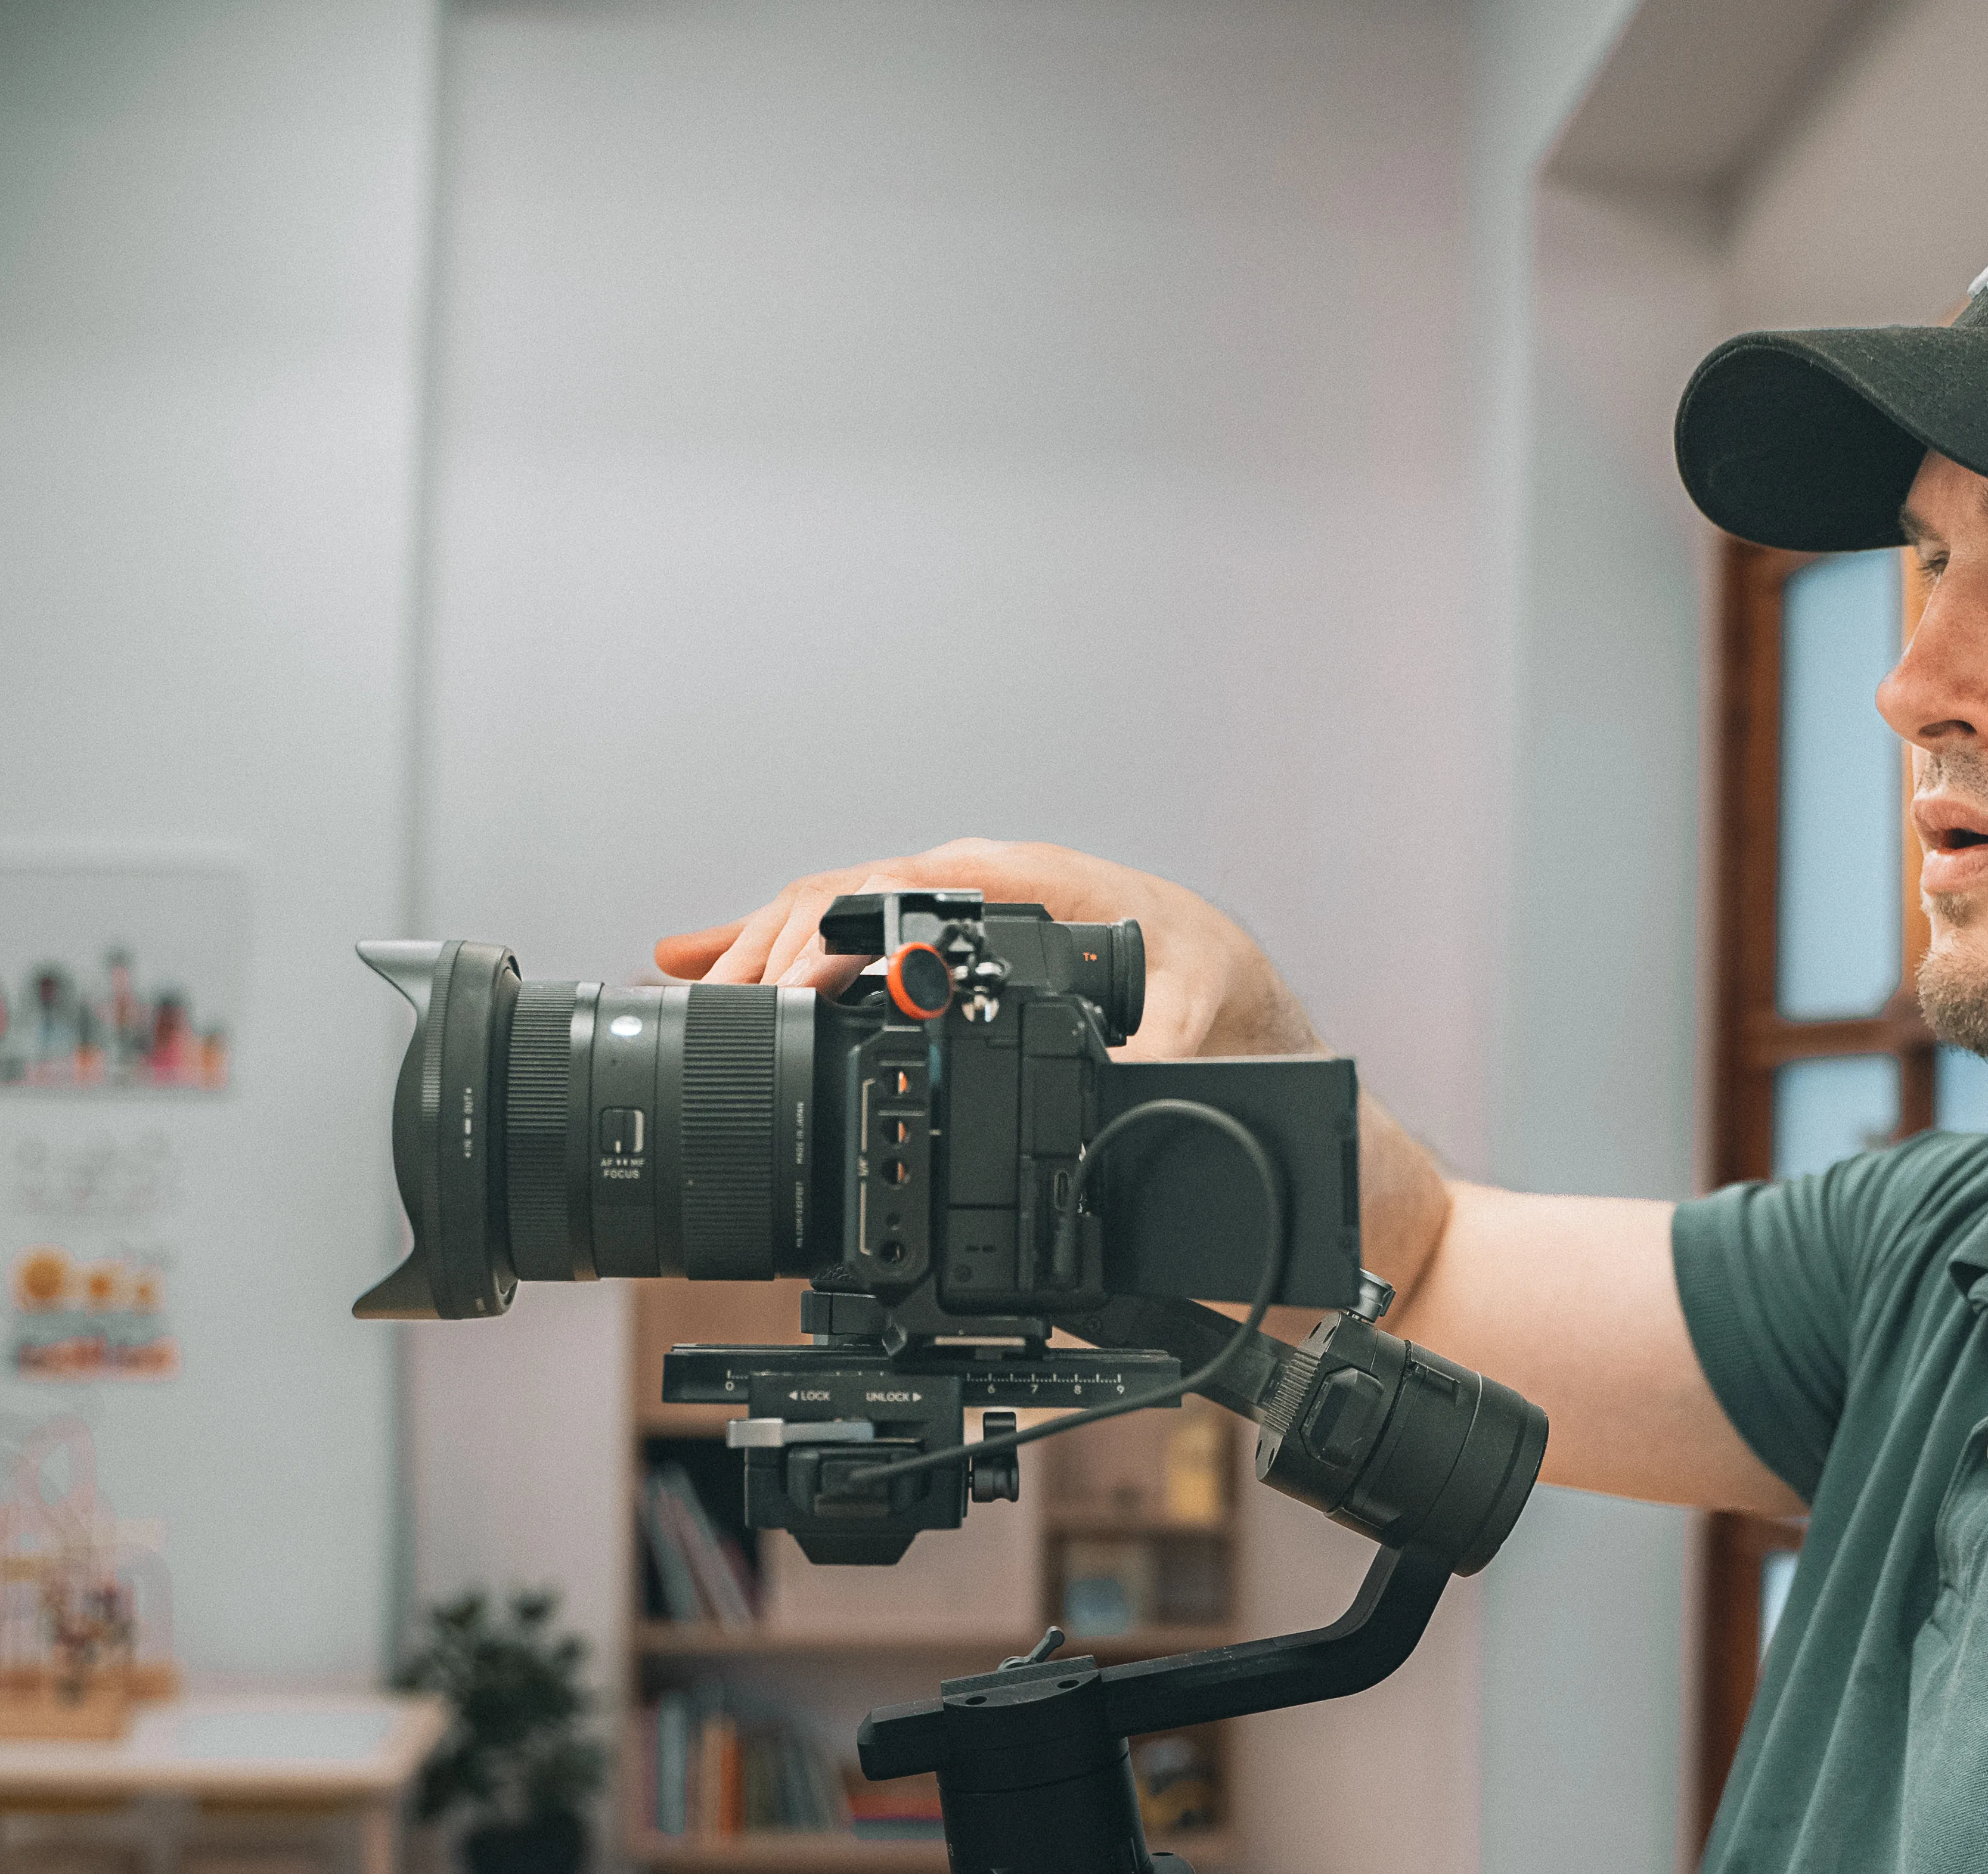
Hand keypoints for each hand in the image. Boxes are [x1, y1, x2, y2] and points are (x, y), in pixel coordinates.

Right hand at [651, 839, 1320, 1061]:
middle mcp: (1017, 901)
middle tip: (707, 994)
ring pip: (862, 920)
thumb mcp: (1210, 1039)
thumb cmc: (1257, 1043)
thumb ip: (1147, 1056)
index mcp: (1062, 891)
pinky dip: (803, 967)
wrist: (1290, 1087)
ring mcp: (993, 937)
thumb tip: (1093, 1079)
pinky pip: (881, 959)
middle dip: (776, 936)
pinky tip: (732, 979)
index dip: (838, 923)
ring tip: (697, 984)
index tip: (781, 980)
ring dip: (773, 949)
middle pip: (868, 892)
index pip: (920, 881)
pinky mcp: (987, 977)